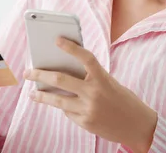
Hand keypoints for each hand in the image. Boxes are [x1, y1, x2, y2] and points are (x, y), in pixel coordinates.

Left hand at [24, 38, 157, 152]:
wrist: (137, 126)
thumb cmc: (123, 100)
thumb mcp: (110, 84)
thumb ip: (90, 78)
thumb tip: (64, 73)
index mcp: (103, 78)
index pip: (85, 57)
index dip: (71, 47)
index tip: (57, 40)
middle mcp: (94, 93)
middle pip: (60, 79)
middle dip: (40, 74)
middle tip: (28, 71)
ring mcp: (88, 109)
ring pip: (57, 100)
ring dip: (42, 95)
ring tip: (32, 93)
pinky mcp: (84, 122)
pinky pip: (68, 112)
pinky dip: (64, 107)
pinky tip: (61, 105)